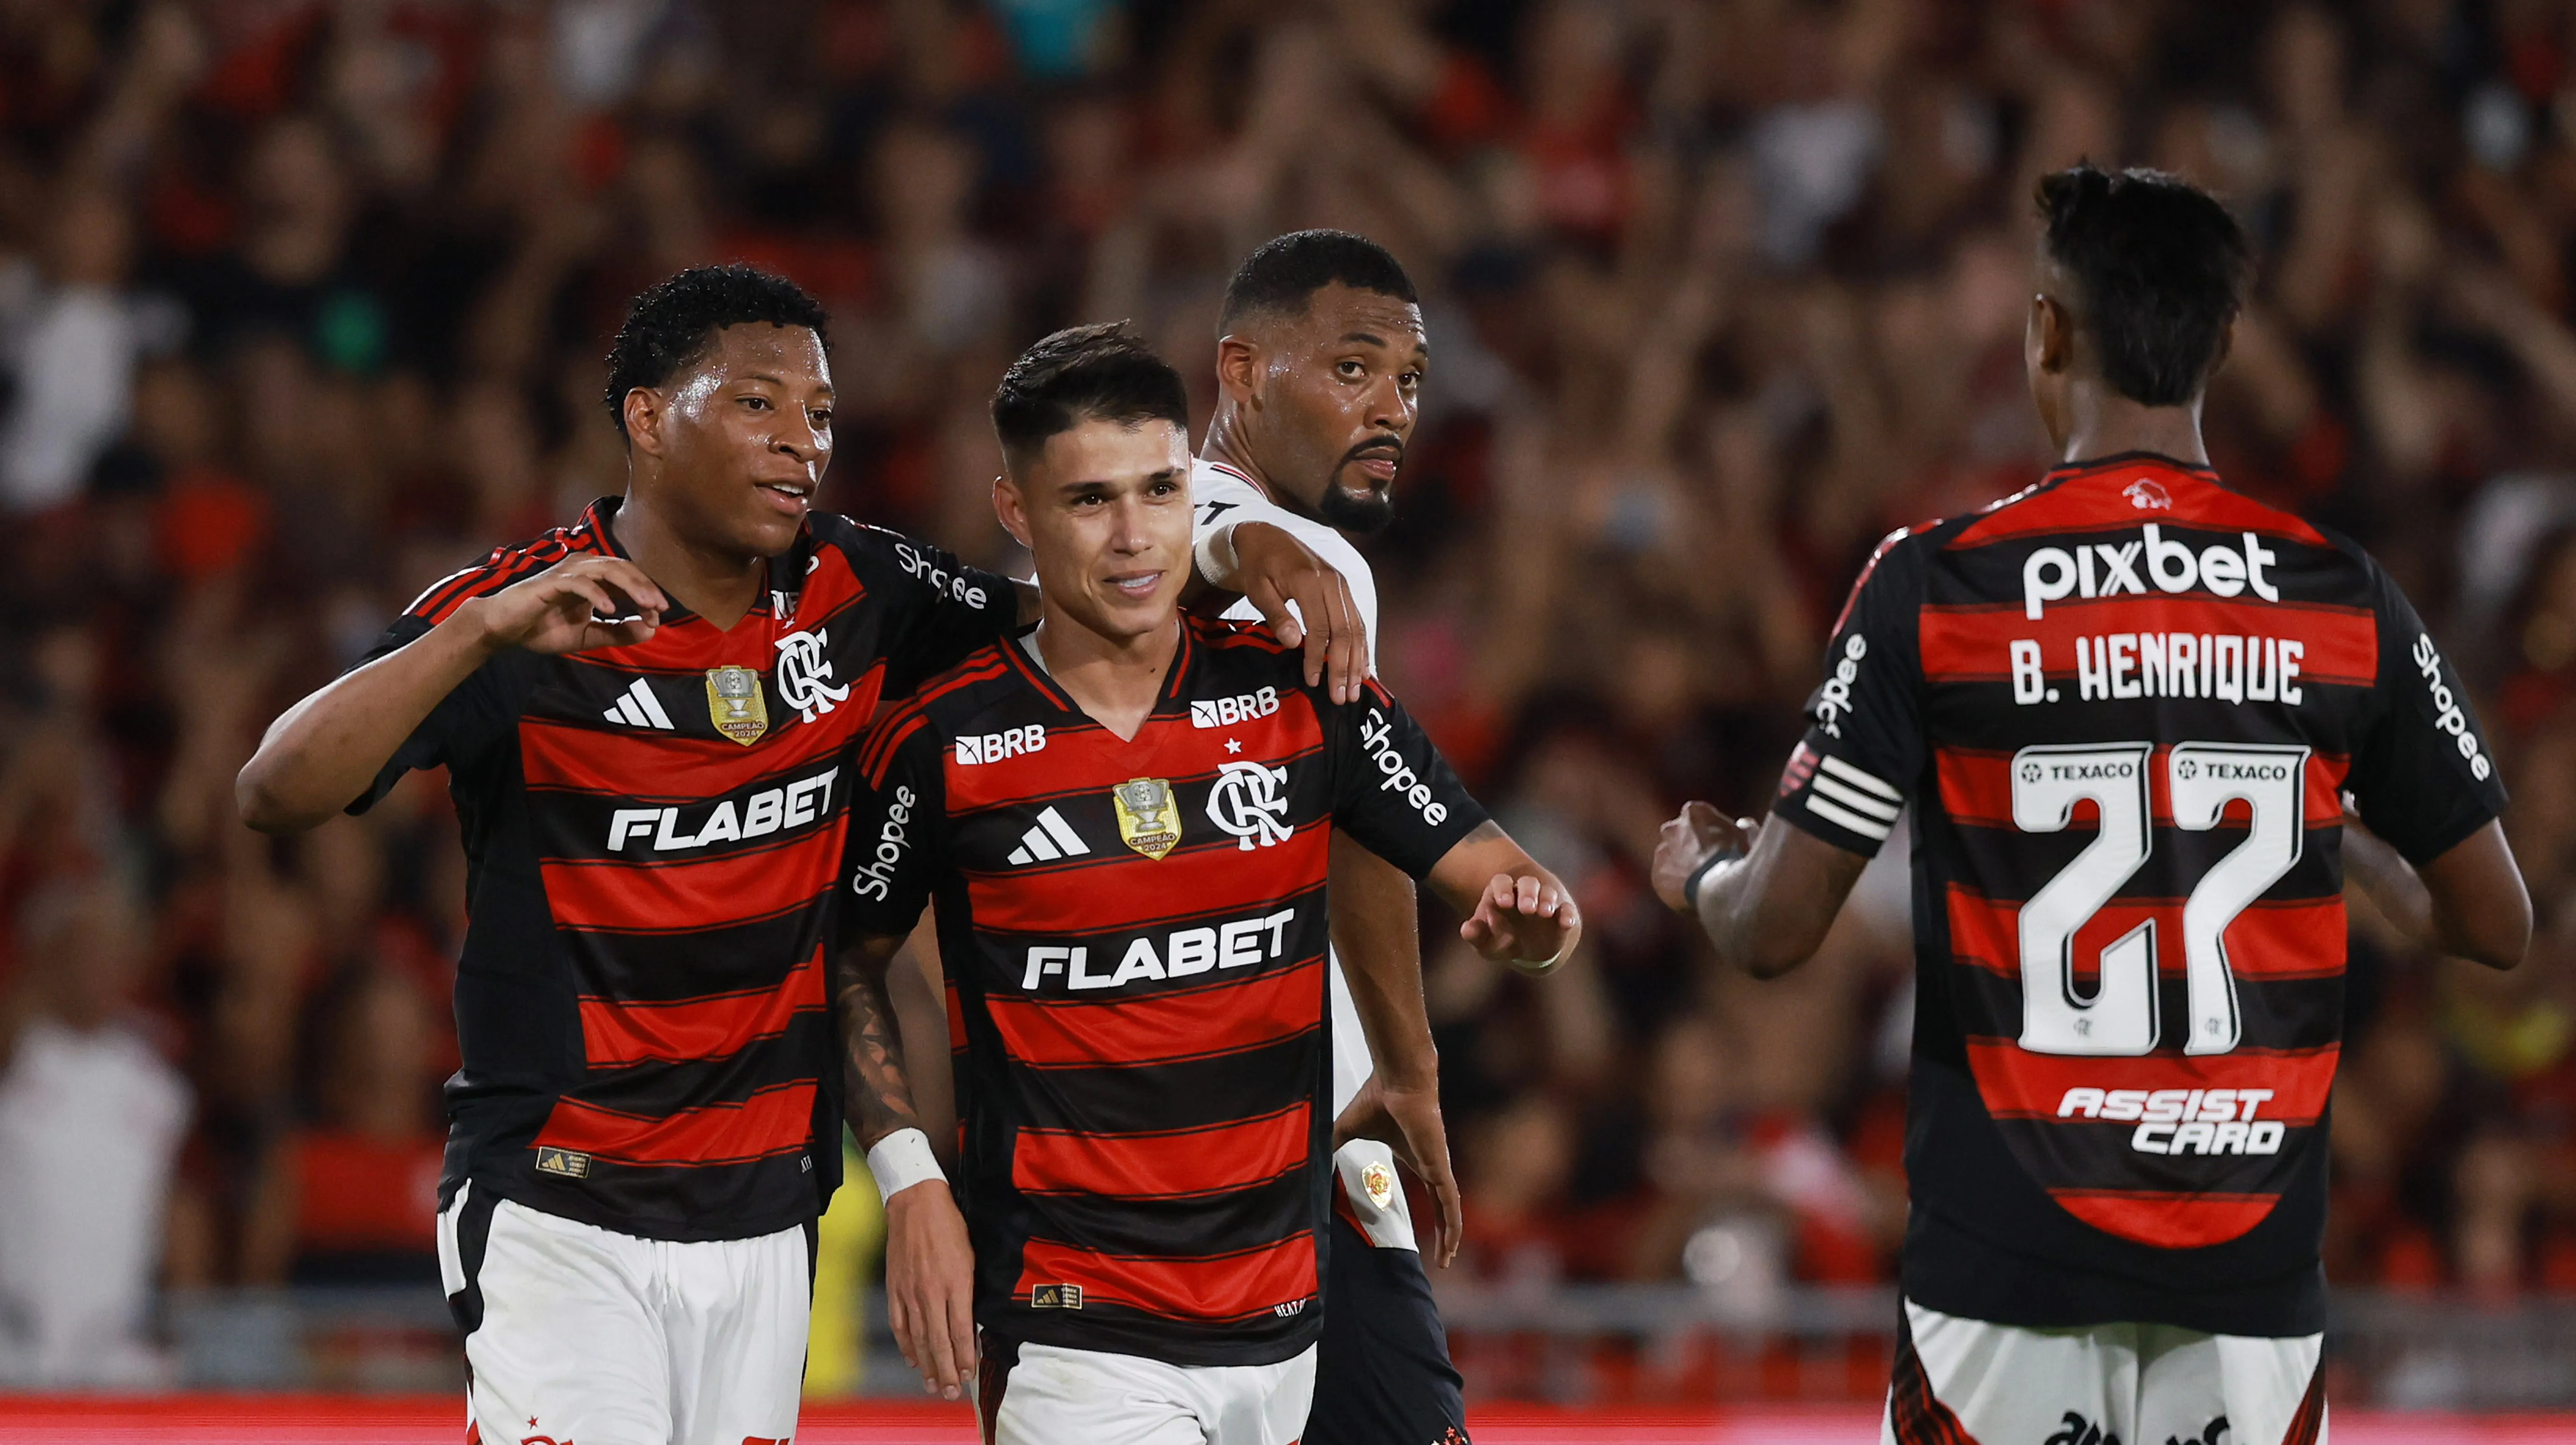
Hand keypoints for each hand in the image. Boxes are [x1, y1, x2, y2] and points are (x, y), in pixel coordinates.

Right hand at [461, 555, 666, 655]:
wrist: (505, 629)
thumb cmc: (542, 628)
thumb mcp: (587, 636)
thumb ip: (617, 632)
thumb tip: (651, 630)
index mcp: (594, 578)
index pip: (628, 578)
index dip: (647, 594)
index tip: (659, 617)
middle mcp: (582, 568)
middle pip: (623, 568)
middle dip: (645, 587)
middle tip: (660, 607)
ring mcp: (567, 572)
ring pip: (606, 569)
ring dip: (629, 586)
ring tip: (645, 604)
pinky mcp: (551, 582)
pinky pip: (580, 583)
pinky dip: (598, 594)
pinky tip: (610, 610)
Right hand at [882, 1181, 977, 1399]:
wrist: (916, 1203)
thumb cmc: (950, 1226)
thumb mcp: (971, 1256)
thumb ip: (969, 1291)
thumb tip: (971, 1322)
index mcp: (956, 1283)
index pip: (962, 1331)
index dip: (965, 1357)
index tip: (969, 1375)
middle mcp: (931, 1292)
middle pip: (939, 1341)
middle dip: (946, 1371)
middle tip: (950, 1393)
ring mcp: (910, 1292)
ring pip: (919, 1338)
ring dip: (927, 1365)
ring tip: (932, 1385)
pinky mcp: (895, 1288)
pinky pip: (900, 1324)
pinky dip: (906, 1345)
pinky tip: (913, 1359)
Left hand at [1228, 521, 1368, 703]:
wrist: (1267, 537)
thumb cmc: (1258, 566)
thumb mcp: (1258, 588)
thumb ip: (1276, 614)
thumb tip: (1294, 643)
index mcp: (1309, 581)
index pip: (1320, 628)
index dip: (1318, 657)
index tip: (1313, 682)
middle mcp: (1332, 582)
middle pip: (1345, 631)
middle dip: (1343, 667)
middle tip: (1341, 697)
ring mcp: (1341, 585)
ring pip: (1356, 628)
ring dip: (1356, 661)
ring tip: (1353, 690)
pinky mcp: (1344, 589)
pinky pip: (1357, 620)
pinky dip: (1360, 646)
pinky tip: (1361, 668)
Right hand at [1332, 1071, 1465, 1268]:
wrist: (1396, 1080)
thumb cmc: (1376, 1099)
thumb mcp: (1347, 1129)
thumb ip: (1333, 1145)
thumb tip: (1310, 1157)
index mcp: (1416, 1159)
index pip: (1429, 1195)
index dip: (1431, 1217)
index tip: (1429, 1238)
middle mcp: (1432, 1166)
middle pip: (1444, 1208)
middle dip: (1444, 1234)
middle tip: (1443, 1260)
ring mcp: (1438, 1167)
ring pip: (1451, 1210)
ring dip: (1451, 1236)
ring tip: (1447, 1260)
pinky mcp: (1439, 1167)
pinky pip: (1450, 1203)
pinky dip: (1453, 1224)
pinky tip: (1453, 1243)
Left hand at [1458, 872, 1579, 973]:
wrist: (1530, 952)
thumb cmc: (1503, 941)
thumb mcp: (1487, 943)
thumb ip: (1476, 935)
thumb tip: (1466, 929)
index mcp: (1502, 894)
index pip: (1501, 882)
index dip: (1502, 889)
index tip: (1504, 902)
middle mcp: (1525, 894)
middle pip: (1528, 883)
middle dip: (1528, 893)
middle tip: (1527, 908)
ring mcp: (1545, 903)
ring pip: (1548, 893)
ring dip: (1547, 900)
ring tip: (1544, 913)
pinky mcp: (1562, 915)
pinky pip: (1567, 910)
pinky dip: (1567, 915)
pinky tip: (1566, 923)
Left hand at [1652, 802, 1755, 912]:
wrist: (1720, 888)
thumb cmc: (1738, 859)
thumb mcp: (1749, 837)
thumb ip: (1744, 827)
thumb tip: (1743, 824)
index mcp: (1694, 812)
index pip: (1698, 819)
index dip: (1710, 834)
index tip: (1718, 846)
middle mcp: (1672, 828)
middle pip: (1681, 836)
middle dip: (1691, 847)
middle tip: (1708, 864)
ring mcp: (1662, 852)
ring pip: (1672, 859)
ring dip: (1682, 867)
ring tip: (1701, 883)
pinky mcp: (1657, 875)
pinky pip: (1667, 880)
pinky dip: (1676, 886)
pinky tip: (1692, 894)